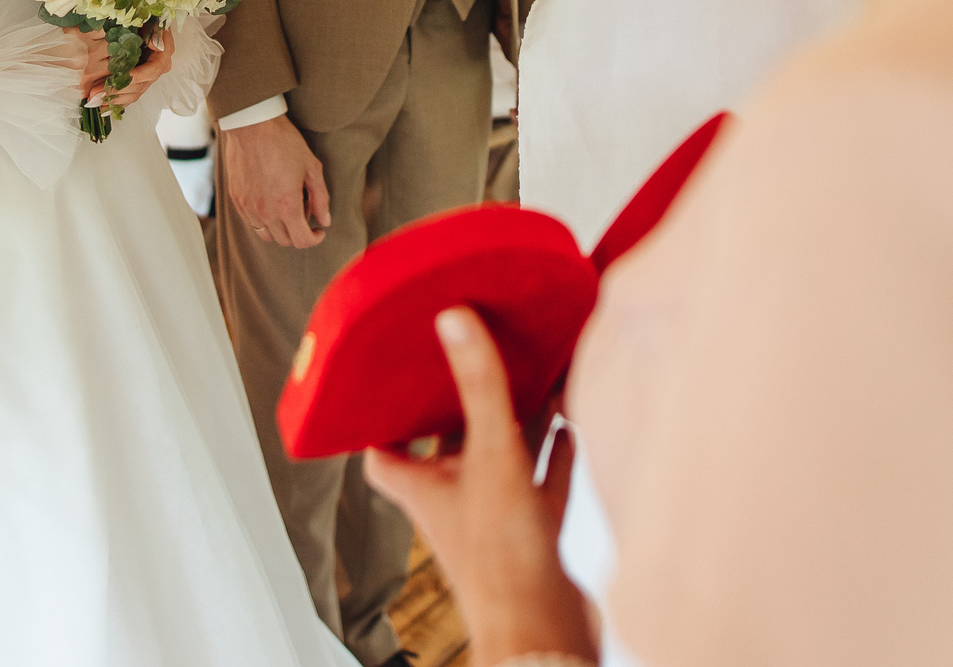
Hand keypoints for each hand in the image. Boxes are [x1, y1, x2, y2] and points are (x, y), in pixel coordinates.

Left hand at [70, 27, 169, 108]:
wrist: (142, 22)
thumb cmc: (144, 19)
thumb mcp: (149, 20)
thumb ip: (154, 31)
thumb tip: (156, 47)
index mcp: (163, 55)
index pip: (153, 70)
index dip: (137, 75)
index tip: (122, 76)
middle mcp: (157, 68)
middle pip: (140, 86)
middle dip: (118, 90)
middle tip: (98, 93)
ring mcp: (147, 77)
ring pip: (133, 94)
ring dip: (114, 98)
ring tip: (95, 100)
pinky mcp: (138, 82)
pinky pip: (128, 96)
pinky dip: (115, 101)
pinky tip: (100, 105)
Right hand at [221, 112, 329, 247]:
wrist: (252, 125)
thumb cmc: (284, 142)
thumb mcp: (311, 167)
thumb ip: (321, 198)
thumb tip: (325, 221)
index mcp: (286, 205)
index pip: (301, 241)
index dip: (314, 239)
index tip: (319, 230)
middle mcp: (265, 212)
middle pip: (284, 240)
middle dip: (299, 232)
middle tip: (305, 209)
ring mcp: (247, 207)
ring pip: (266, 235)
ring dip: (280, 229)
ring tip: (286, 206)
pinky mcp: (236, 199)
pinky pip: (251, 222)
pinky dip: (264, 220)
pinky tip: (270, 200)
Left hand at [366, 309, 594, 662]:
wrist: (546, 634)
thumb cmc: (504, 559)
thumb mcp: (491, 454)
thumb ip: (479, 386)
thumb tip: (453, 318)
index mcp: (425, 489)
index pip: (384, 454)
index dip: (382, 422)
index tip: (389, 382)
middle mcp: (455, 504)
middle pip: (447, 449)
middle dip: (460, 407)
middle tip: (471, 359)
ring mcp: (496, 522)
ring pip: (500, 461)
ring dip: (514, 424)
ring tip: (531, 377)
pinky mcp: (535, 538)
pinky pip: (544, 485)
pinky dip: (555, 455)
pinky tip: (570, 424)